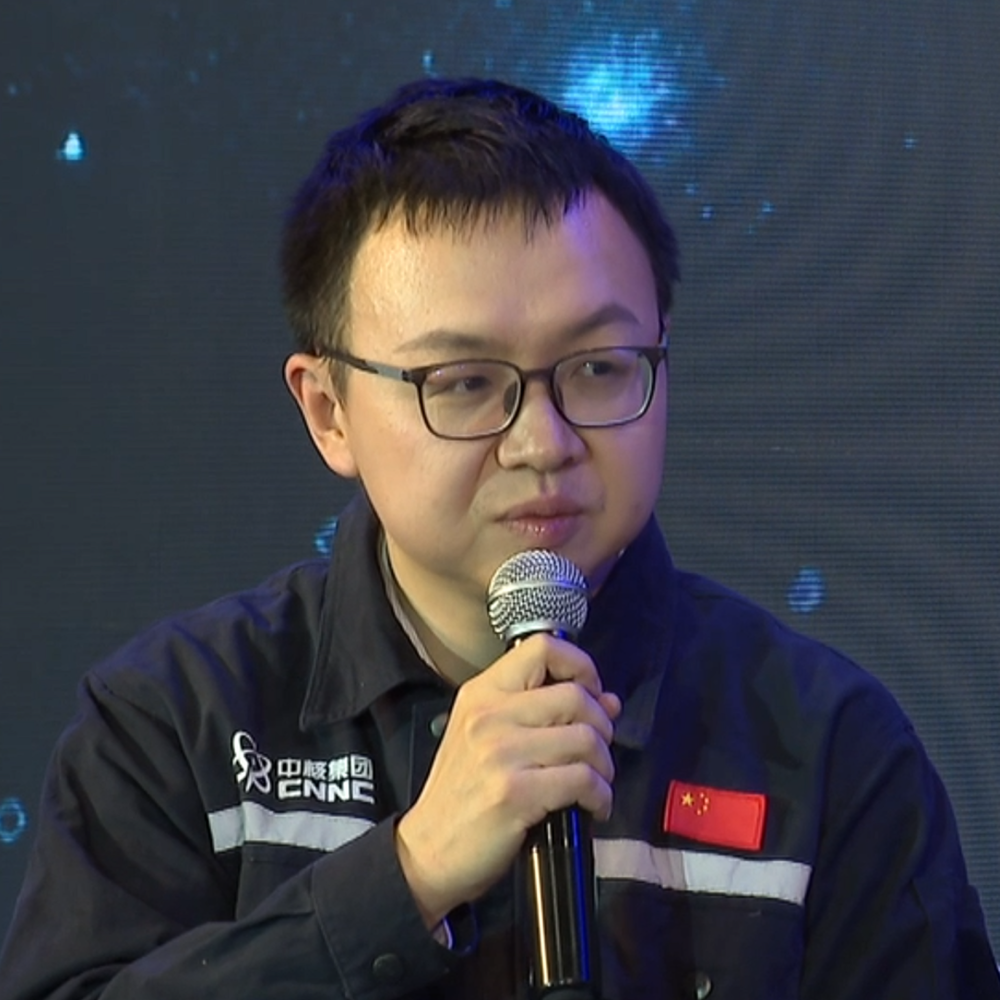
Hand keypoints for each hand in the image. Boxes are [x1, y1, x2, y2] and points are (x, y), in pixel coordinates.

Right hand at [395, 634, 620, 927]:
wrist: (427, 850)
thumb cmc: (463, 793)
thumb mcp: (490, 738)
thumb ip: (545, 712)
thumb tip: (608, 700)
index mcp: (482, 694)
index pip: (543, 648)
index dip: (581, 667)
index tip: (590, 694)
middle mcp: (489, 715)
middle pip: (576, 696)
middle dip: (602, 727)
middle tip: (596, 753)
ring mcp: (500, 754)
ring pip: (585, 739)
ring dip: (604, 765)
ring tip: (596, 783)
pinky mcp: (514, 793)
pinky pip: (582, 780)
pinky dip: (600, 796)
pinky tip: (593, 806)